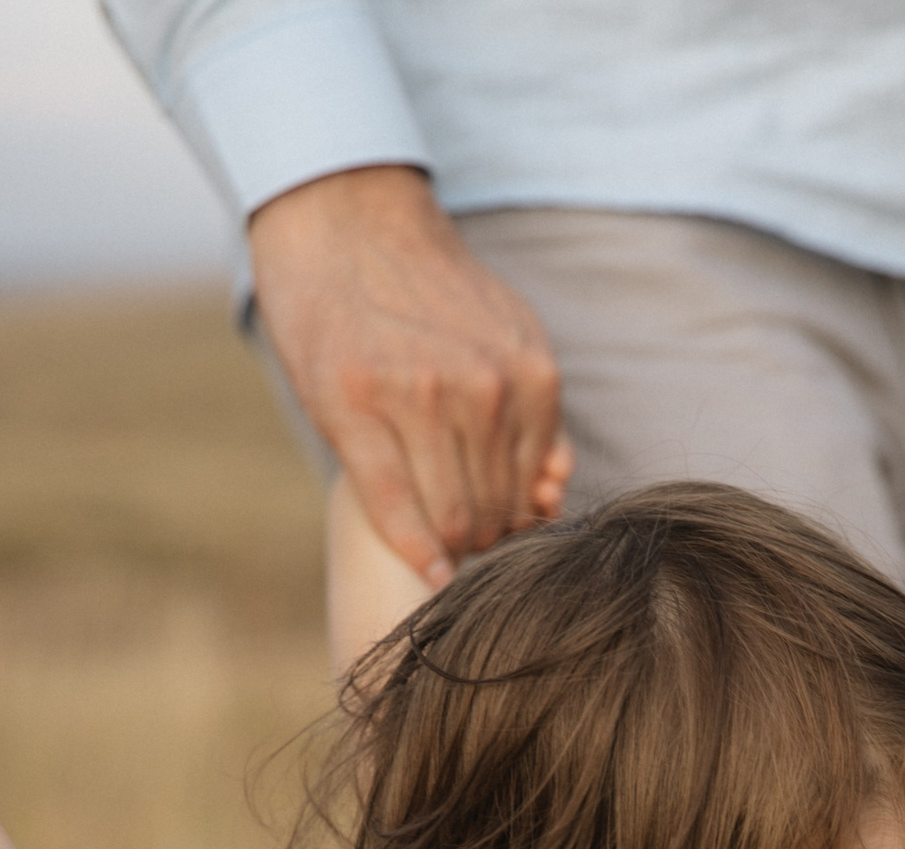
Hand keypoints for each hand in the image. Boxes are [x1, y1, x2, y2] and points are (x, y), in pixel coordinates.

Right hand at [249, 165, 568, 582]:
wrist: (346, 220)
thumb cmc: (424, 289)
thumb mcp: (504, 333)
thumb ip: (535, 408)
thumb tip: (558, 487)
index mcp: (529, 374)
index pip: (535, 487)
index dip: (516, 524)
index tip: (497, 537)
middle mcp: (484, 389)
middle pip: (497, 509)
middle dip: (485, 541)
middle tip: (467, 553)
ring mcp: (420, 400)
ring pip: (453, 516)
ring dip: (451, 547)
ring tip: (443, 553)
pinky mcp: (356, 409)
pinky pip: (395, 507)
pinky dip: (414, 550)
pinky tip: (426, 572)